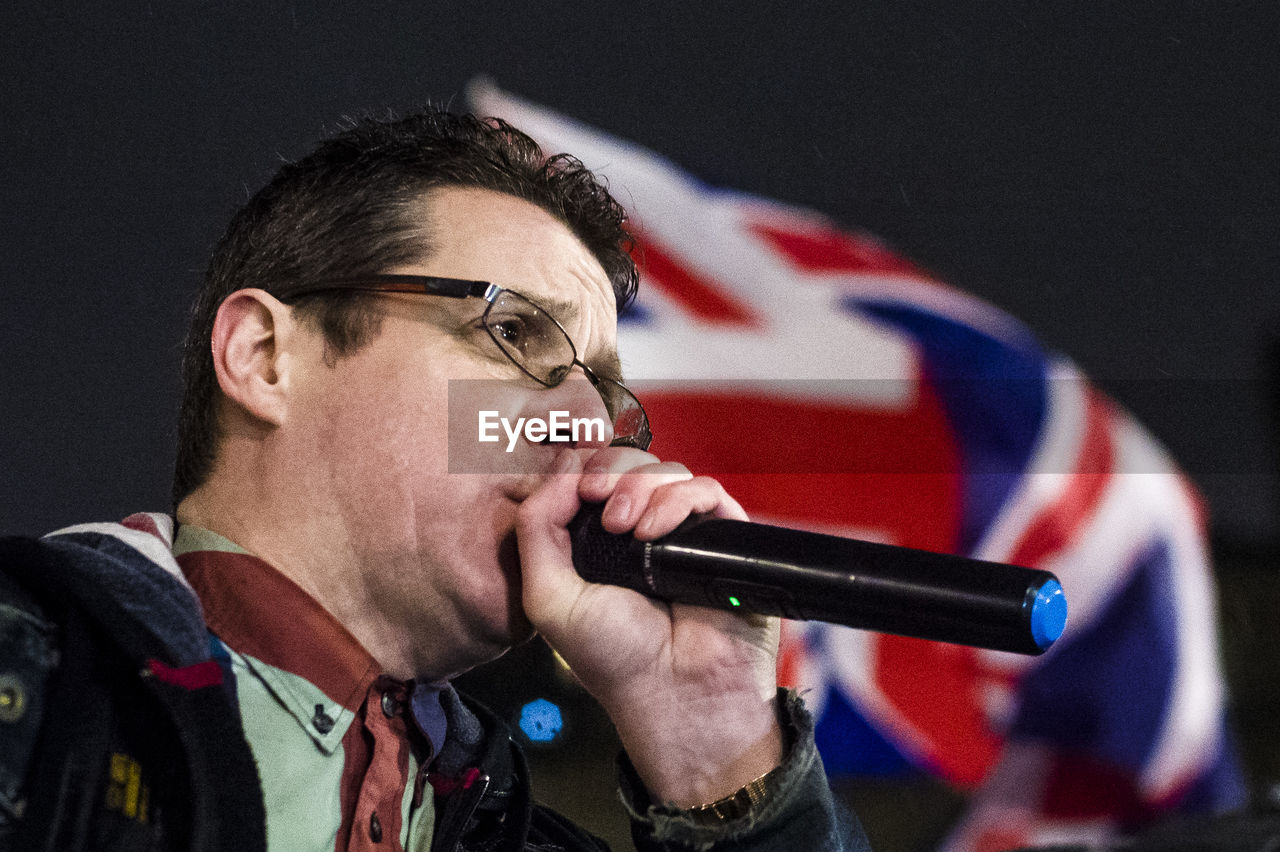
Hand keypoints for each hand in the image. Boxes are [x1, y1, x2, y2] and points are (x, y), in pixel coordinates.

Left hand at [515, 447, 782, 806]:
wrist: (675, 691)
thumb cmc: (613, 658)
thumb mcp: (548, 596)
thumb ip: (536, 527)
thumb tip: (560, 469)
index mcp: (597, 543)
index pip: (591, 477)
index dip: (583, 468)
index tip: (577, 486)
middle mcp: (640, 532)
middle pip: (628, 464)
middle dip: (611, 473)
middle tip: (601, 502)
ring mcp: (683, 533)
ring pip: (666, 471)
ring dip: (642, 488)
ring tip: (631, 530)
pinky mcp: (722, 539)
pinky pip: (706, 491)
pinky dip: (679, 499)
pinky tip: (657, 532)